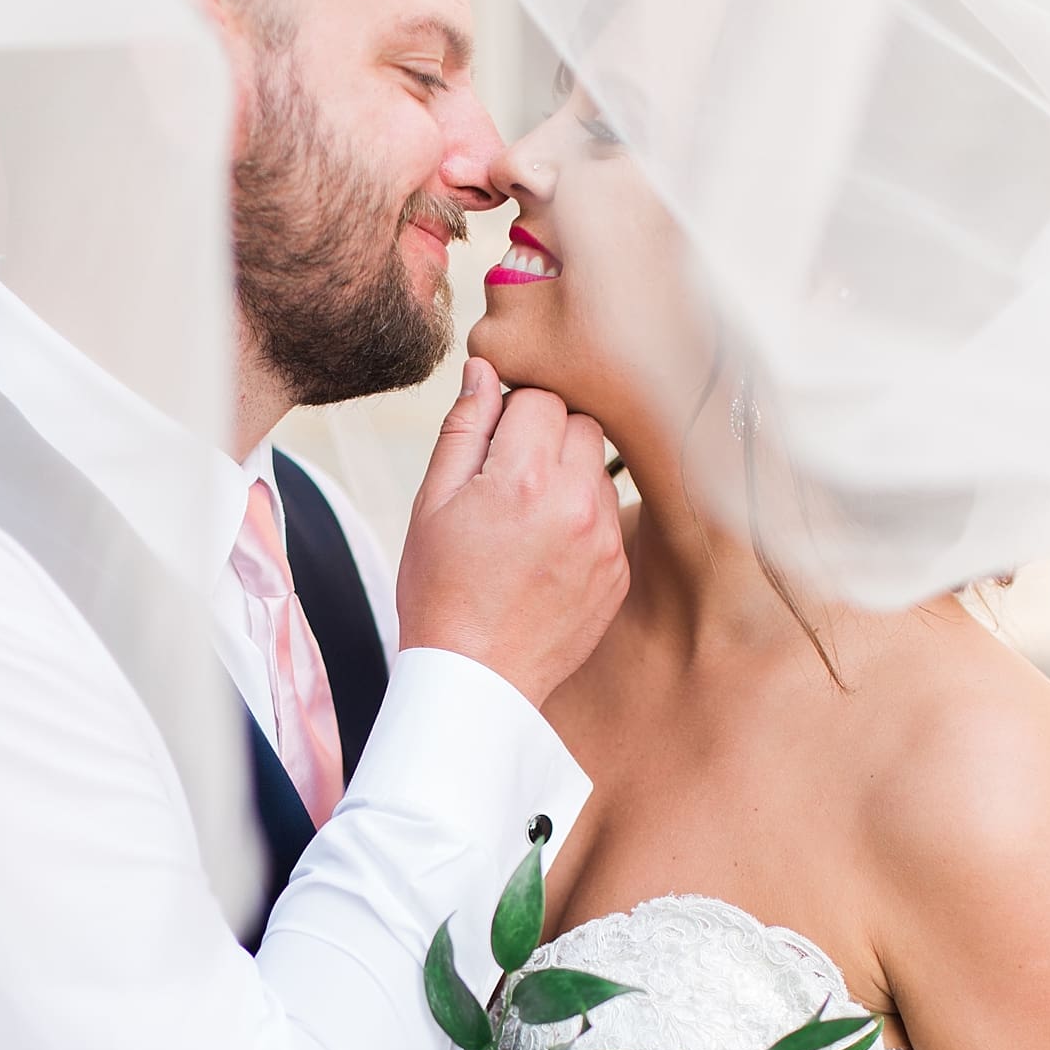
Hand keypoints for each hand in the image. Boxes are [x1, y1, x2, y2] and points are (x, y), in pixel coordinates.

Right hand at [397, 357, 628, 706]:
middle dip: (547, 437)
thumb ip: (463, 429)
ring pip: (600, 467)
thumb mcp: (431, 504)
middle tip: (509, 478)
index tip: (492, 445)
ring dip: (569, 475)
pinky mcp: (617, 570)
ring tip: (527, 518)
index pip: (541, 398)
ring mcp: (603, 540)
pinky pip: (608, 514)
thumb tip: (484, 371)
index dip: (512, 414)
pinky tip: (545, 550)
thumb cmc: (440, 592)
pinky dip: (582, 518)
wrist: (474, 678)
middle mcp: (575, 503)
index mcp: (524, 479)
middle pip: (581, 423)